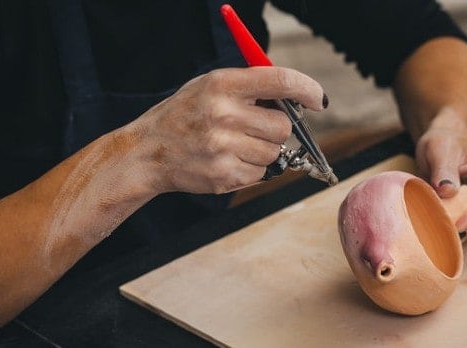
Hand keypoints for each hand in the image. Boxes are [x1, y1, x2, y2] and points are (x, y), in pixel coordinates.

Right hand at [134, 67, 325, 193]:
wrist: (148, 152)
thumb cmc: (184, 115)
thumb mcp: (208, 85)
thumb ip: (249, 86)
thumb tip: (295, 96)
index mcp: (222, 85)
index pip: (281, 81)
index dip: (308, 89)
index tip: (318, 100)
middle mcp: (223, 114)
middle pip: (282, 125)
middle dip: (276, 128)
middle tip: (255, 127)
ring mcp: (223, 148)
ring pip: (275, 152)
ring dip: (264, 150)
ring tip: (235, 144)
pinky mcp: (223, 176)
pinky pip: (261, 173)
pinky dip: (252, 168)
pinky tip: (227, 160)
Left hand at [415, 109, 466, 241]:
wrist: (442, 144)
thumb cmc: (444, 142)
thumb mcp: (440, 149)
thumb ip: (444, 170)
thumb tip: (447, 192)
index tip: (457, 228)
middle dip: (465, 227)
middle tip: (438, 232)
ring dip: (455, 229)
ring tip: (431, 228)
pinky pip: (465, 224)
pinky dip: (450, 226)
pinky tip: (432, 226)